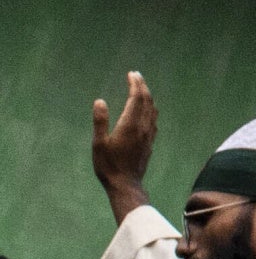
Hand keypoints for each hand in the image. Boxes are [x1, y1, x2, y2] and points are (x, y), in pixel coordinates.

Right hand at [91, 72, 156, 212]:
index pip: (137, 98)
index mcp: (130, 125)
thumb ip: (100, 121)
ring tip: (140, 88)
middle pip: (147, 100)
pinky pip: (153, 118)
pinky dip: (150, 107)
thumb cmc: (108, 165)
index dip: (135, 84)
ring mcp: (149, 134)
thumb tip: (100, 101)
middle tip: (136, 75)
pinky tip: (147, 109)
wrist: (126, 184)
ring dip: (148, 96)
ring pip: (152, 109)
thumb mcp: (98, 144)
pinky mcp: (150, 141)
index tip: (132, 74)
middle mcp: (143, 126)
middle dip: (142, 86)